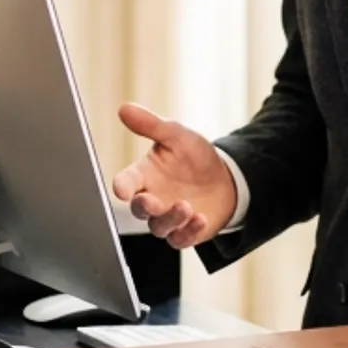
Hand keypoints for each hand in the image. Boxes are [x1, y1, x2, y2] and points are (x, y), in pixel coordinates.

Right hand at [112, 103, 236, 248]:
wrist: (225, 178)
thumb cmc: (194, 156)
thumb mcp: (176, 135)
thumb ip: (151, 125)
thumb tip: (124, 108)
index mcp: (144, 175)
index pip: (125, 182)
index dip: (121, 186)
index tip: (121, 189)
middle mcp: (152, 198)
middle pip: (139, 209)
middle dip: (144, 206)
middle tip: (153, 201)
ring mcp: (167, 218)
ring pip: (158, 227)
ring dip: (170, 219)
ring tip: (186, 206)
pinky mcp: (185, 233)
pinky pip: (180, 239)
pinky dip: (188, 232)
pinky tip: (200, 218)